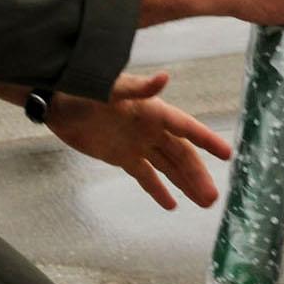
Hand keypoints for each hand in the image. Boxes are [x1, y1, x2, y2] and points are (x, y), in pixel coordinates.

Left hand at [47, 71, 233, 209]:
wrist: (56, 101)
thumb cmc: (83, 88)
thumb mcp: (110, 89)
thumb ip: (138, 87)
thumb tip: (165, 78)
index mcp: (152, 111)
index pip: (186, 127)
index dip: (207, 140)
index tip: (227, 154)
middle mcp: (150, 128)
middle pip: (181, 154)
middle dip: (198, 174)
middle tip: (213, 198)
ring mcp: (138, 143)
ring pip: (168, 167)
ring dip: (186, 183)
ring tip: (205, 203)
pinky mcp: (122, 156)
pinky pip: (146, 175)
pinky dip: (158, 189)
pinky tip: (172, 205)